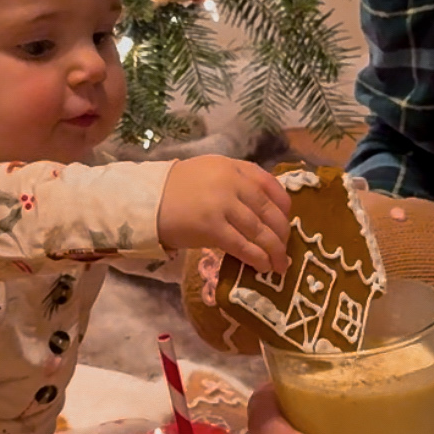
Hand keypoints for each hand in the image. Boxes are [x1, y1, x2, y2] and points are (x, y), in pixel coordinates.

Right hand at [158, 155, 289, 275]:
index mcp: (232, 166)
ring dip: (273, 250)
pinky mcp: (212, 227)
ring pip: (258, 229)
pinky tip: (263, 267)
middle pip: (268, 209)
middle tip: (285, 250)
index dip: (283, 204)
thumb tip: (263, 208)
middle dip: (281, 232)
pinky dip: (256, 257)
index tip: (288, 219)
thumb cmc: (176, 190)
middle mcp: (231, 182)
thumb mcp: (209, 172)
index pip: (268, 183)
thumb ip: (235, 181)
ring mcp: (222, 204)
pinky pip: (242, 245)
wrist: (146, 201)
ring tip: (279, 265)